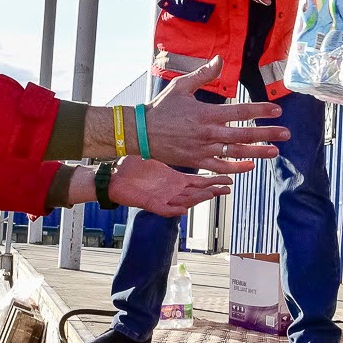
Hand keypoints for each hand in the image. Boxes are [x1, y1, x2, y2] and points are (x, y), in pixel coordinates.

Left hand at [108, 157, 232, 214]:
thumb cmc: (132, 167)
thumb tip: (183, 132)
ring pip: (186, 202)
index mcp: (174, 180)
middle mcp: (171, 190)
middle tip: (228, 186)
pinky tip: (185, 208)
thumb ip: (171, 148)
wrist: (113, 176)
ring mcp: (162, 198)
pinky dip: (175, 210)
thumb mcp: (156, 156)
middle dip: (213, 190)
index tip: (229, 176)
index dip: (214, 180)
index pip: (199, 181)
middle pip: (197, 192)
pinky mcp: (150, 203)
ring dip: (199, 199)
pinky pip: (165, 209)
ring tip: (213, 194)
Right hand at [146, 56, 287, 173]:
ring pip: (236, 153)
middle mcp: (208, 133)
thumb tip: (219, 59)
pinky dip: (236, 168)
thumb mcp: (182, 86)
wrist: (142, 132)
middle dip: (267, 133)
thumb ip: (203, 74)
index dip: (261, 111)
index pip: (241, 111)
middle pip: (244, 134)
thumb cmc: (162, 108)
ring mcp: (203, 149)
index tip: (277, 110)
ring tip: (275, 151)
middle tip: (286, 133)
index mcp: (207, 113)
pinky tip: (250, 166)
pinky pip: (220, 167)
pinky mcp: (196, 162)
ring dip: (258, 153)